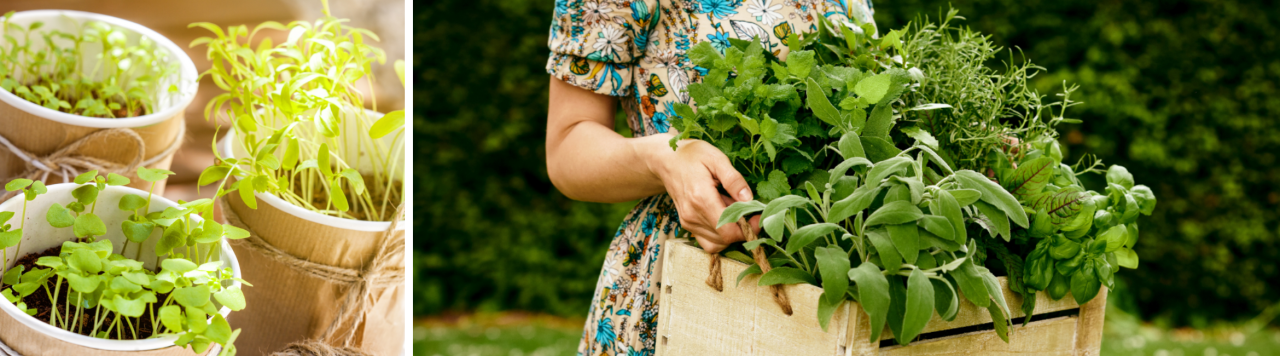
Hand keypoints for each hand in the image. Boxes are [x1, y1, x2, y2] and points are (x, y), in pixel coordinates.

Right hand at [648, 138, 760, 253]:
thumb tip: (749, 199)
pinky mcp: (687, 225)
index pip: (728, 230)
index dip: (749, 228)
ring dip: (732, 230)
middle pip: (725, 238)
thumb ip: (734, 180)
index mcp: (701, 198)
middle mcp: (692, 216)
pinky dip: (721, 234)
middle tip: (749, 209)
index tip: (759, 216)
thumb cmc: (692, 156)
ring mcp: (688, 222)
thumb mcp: (716, 159)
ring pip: (718, 242)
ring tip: (732, 207)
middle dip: (743, 228)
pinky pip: (709, 241)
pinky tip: (723, 215)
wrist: (666, 160)